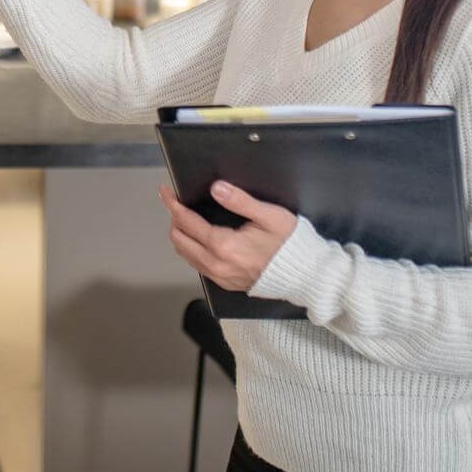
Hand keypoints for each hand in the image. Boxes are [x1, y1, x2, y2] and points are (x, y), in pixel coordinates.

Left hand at [158, 183, 297, 291]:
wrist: (306, 275)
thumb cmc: (290, 243)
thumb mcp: (269, 215)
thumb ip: (241, 201)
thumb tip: (216, 188)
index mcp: (224, 246)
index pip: (187, 222)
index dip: (173, 205)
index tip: (165, 192)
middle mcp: (217, 265)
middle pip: (180, 241)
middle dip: (174, 220)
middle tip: (177, 203)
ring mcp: (220, 277)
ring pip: (186, 255)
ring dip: (180, 236)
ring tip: (184, 218)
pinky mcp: (226, 283)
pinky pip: (198, 266)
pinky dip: (191, 250)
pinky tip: (198, 239)